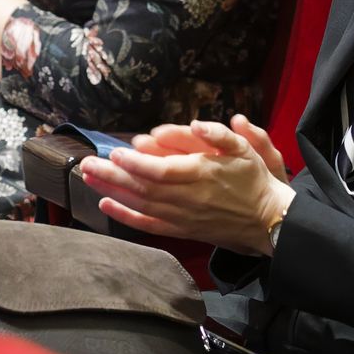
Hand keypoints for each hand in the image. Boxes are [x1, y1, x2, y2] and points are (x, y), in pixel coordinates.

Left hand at [79, 116, 295, 252]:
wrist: (267, 220)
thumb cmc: (253, 180)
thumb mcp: (245, 149)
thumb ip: (220, 135)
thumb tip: (196, 123)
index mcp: (202, 175)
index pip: (162, 172)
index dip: (136, 164)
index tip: (116, 153)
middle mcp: (188, 199)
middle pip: (143, 188)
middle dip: (113, 176)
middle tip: (86, 162)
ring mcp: (183, 217)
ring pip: (141, 205)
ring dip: (112, 192)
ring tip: (88, 177)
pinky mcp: (181, 230)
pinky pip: (148, 225)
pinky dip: (125, 216)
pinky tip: (106, 204)